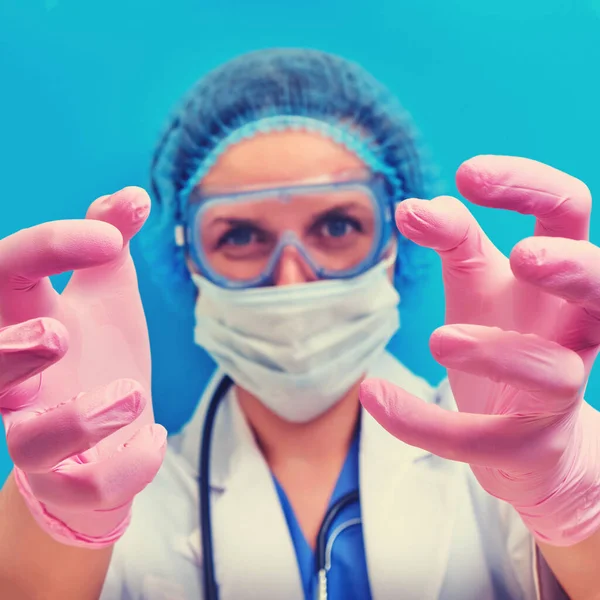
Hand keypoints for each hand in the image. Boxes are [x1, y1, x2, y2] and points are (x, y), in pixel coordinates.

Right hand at [0, 188, 166, 547]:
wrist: (112, 427)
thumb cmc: (101, 350)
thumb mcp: (108, 289)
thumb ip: (111, 243)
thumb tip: (132, 196)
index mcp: (28, 319)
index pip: (9, 274)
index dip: (50, 246)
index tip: (112, 234)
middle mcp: (24, 379)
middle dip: (11, 349)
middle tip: (57, 332)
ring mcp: (42, 432)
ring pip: (28, 440)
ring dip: (80, 418)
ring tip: (133, 394)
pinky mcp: (71, 476)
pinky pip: (86, 485)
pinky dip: (127, 466)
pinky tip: (154, 438)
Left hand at [360, 156, 599, 545]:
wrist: (523, 435)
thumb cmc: (506, 339)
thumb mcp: (478, 280)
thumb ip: (454, 239)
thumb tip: (414, 204)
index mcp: (555, 278)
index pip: (567, 211)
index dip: (528, 186)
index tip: (467, 173)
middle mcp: (571, 330)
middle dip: (573, 268)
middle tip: (523, 258)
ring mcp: (556, 390)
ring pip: (552, 373)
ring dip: (496, 354)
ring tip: (440, 340)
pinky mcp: (523, 441)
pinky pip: (478, 437)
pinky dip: (423, 421)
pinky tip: (374, 397)